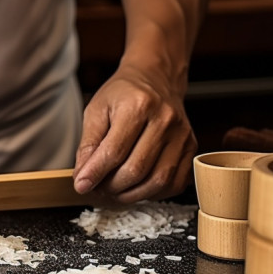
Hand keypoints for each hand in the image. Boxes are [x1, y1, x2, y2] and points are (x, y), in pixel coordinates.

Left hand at [72, 61, 196, 202]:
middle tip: (98, 188)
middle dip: (112, 187)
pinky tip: (136, 187)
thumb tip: (83, 178)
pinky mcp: (191, 148)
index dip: (95, 174)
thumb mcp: (96, 110)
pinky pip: (174, 183)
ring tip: (114, 190)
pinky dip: (153, 193)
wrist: (156, 79)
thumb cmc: (123, 94)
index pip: (114, 151)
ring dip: (131, 194)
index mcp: (138, 106)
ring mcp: (182, 136)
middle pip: (136, 170)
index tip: (81, 186)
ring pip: (157, 181)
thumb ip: (88, 145)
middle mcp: (165, 120)